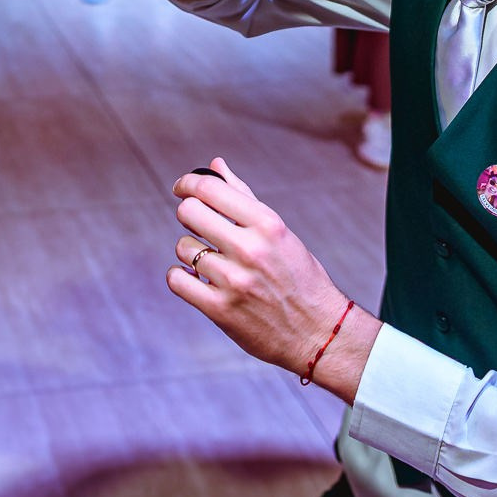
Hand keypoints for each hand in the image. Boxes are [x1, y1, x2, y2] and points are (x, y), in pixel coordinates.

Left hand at [168, 157, 377, 397]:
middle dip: (188, 214)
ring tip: (209, 260)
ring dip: (190, 251)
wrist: (318, 332)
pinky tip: (196, 278)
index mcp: (267, 224)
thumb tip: (215, 164)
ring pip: (182, 247)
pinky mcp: (221, 309)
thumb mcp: (279, 232)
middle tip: (197, 224)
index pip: (210, 188)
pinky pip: (177, 280)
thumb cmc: (299, 277)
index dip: (188, 183)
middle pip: (189, 212)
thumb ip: (244, 197)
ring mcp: (234, 281)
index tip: (182, 188)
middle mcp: (250, 249)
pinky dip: (181, 277)